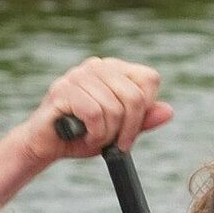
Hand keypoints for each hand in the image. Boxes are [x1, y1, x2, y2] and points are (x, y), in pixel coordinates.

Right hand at [33, 57, 169, 160]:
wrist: (45, 146)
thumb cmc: (82, 136)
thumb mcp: (119, 130)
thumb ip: (142, 120)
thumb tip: (168, 111)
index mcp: (113, 69)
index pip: (149, 79)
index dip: (146, 108)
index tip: (131, 130)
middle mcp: (97, 66)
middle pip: (134, 97)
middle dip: (128, 129)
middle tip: (115, 144)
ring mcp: (78, 75)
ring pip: (114, 109)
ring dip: (107, 134)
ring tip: (93, 137)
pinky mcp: (63, 89)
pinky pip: (95, 114)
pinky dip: (94, 134)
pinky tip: (83, 136)